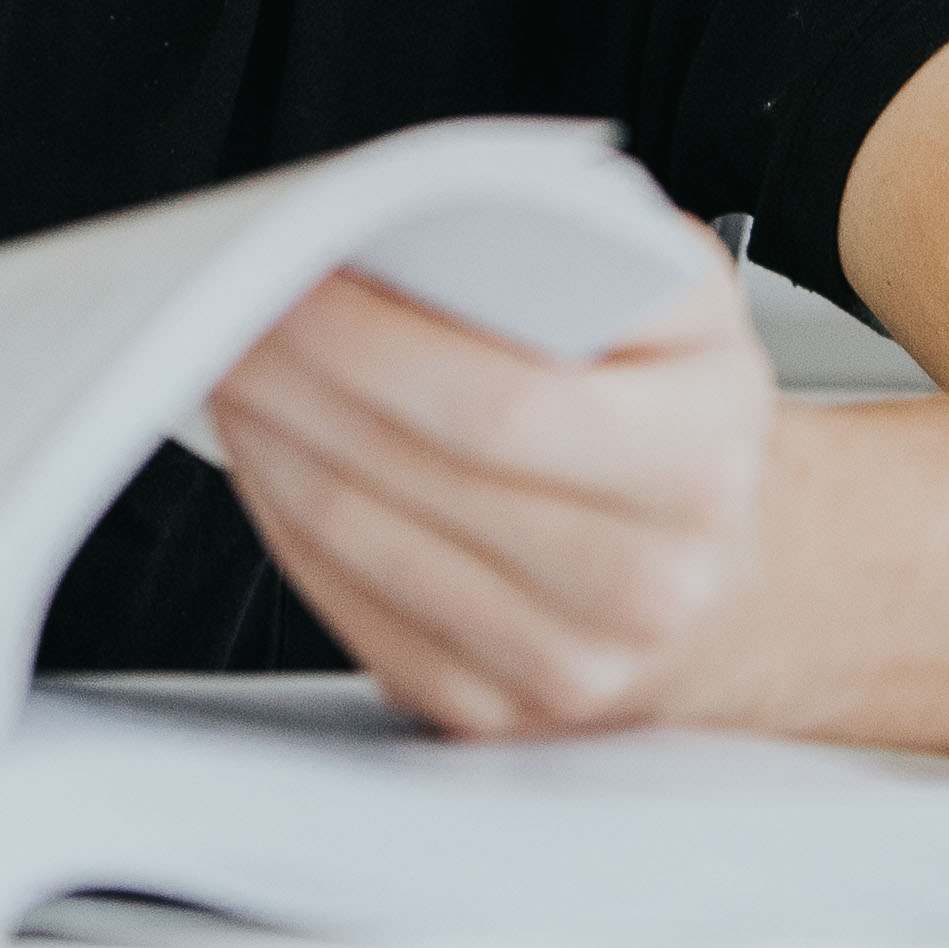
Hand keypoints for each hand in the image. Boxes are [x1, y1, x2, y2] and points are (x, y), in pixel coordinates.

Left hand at [204, 242, 783, 738]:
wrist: (719, 570)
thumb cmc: (672, 408)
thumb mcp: (672, 301)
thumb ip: (574, 247)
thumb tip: (401, 235)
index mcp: (704, 444)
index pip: (508, 396)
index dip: (377, 338)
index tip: (298, 274)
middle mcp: (658, 572)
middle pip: (432, 466)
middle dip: (308, 376)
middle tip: (229, 306)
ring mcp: (580, 661)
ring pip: (378, 543)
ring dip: (279, 445)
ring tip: (234, 367)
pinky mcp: (502, 712)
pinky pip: (360, 615)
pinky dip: (290, 525)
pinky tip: (272, 457)